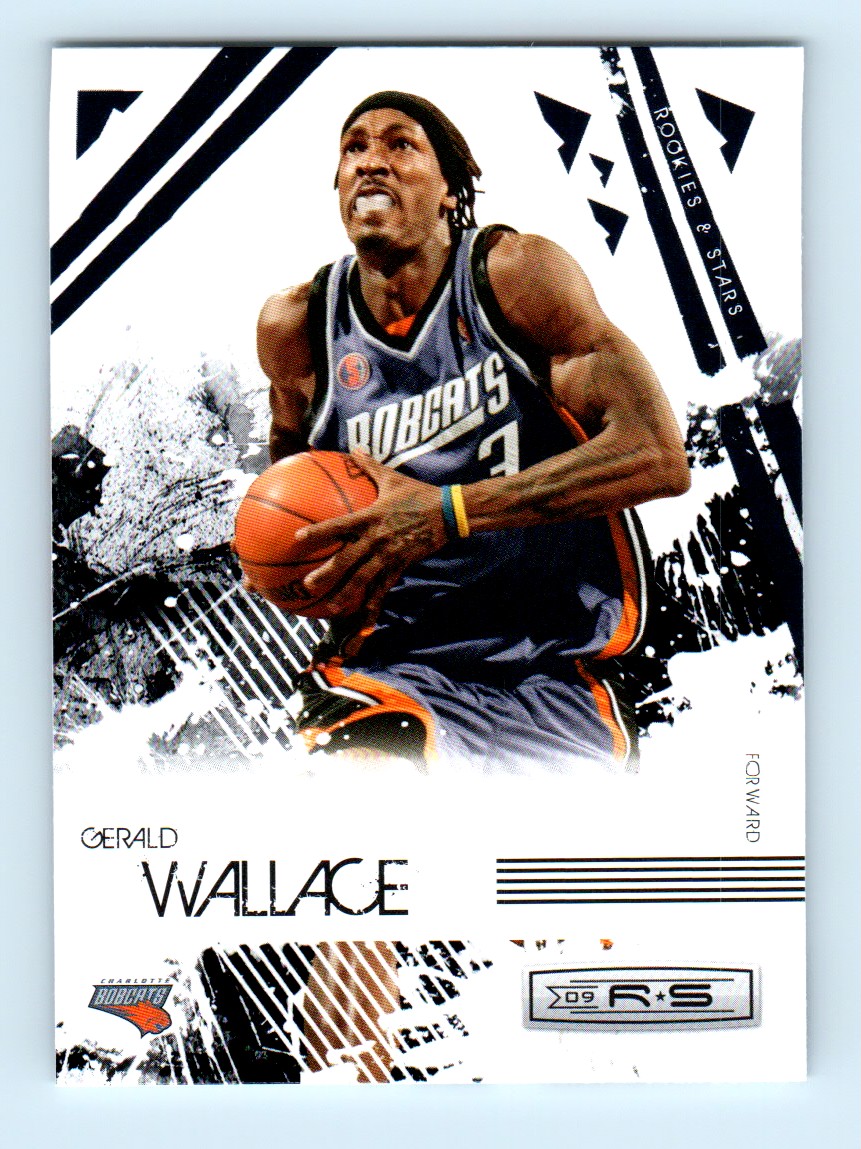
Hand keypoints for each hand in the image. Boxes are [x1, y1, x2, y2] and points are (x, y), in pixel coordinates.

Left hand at [294, 451, 447, 619]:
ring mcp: (389, 555)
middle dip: (327, 574)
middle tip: (308, 585)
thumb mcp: (392, 478)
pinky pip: (385, 586)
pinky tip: (364, 615)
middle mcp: (376, 539)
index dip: (318, 532)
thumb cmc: (418, 493)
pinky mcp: (401, 566)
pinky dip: (374, 601)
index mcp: (370, 517)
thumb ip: (369, 465)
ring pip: (364, 578)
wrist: (448, 513)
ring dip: (347, 594)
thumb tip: (354, 448)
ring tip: (331, 606)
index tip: (298, 539)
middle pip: (347, 560)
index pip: (338, 525)